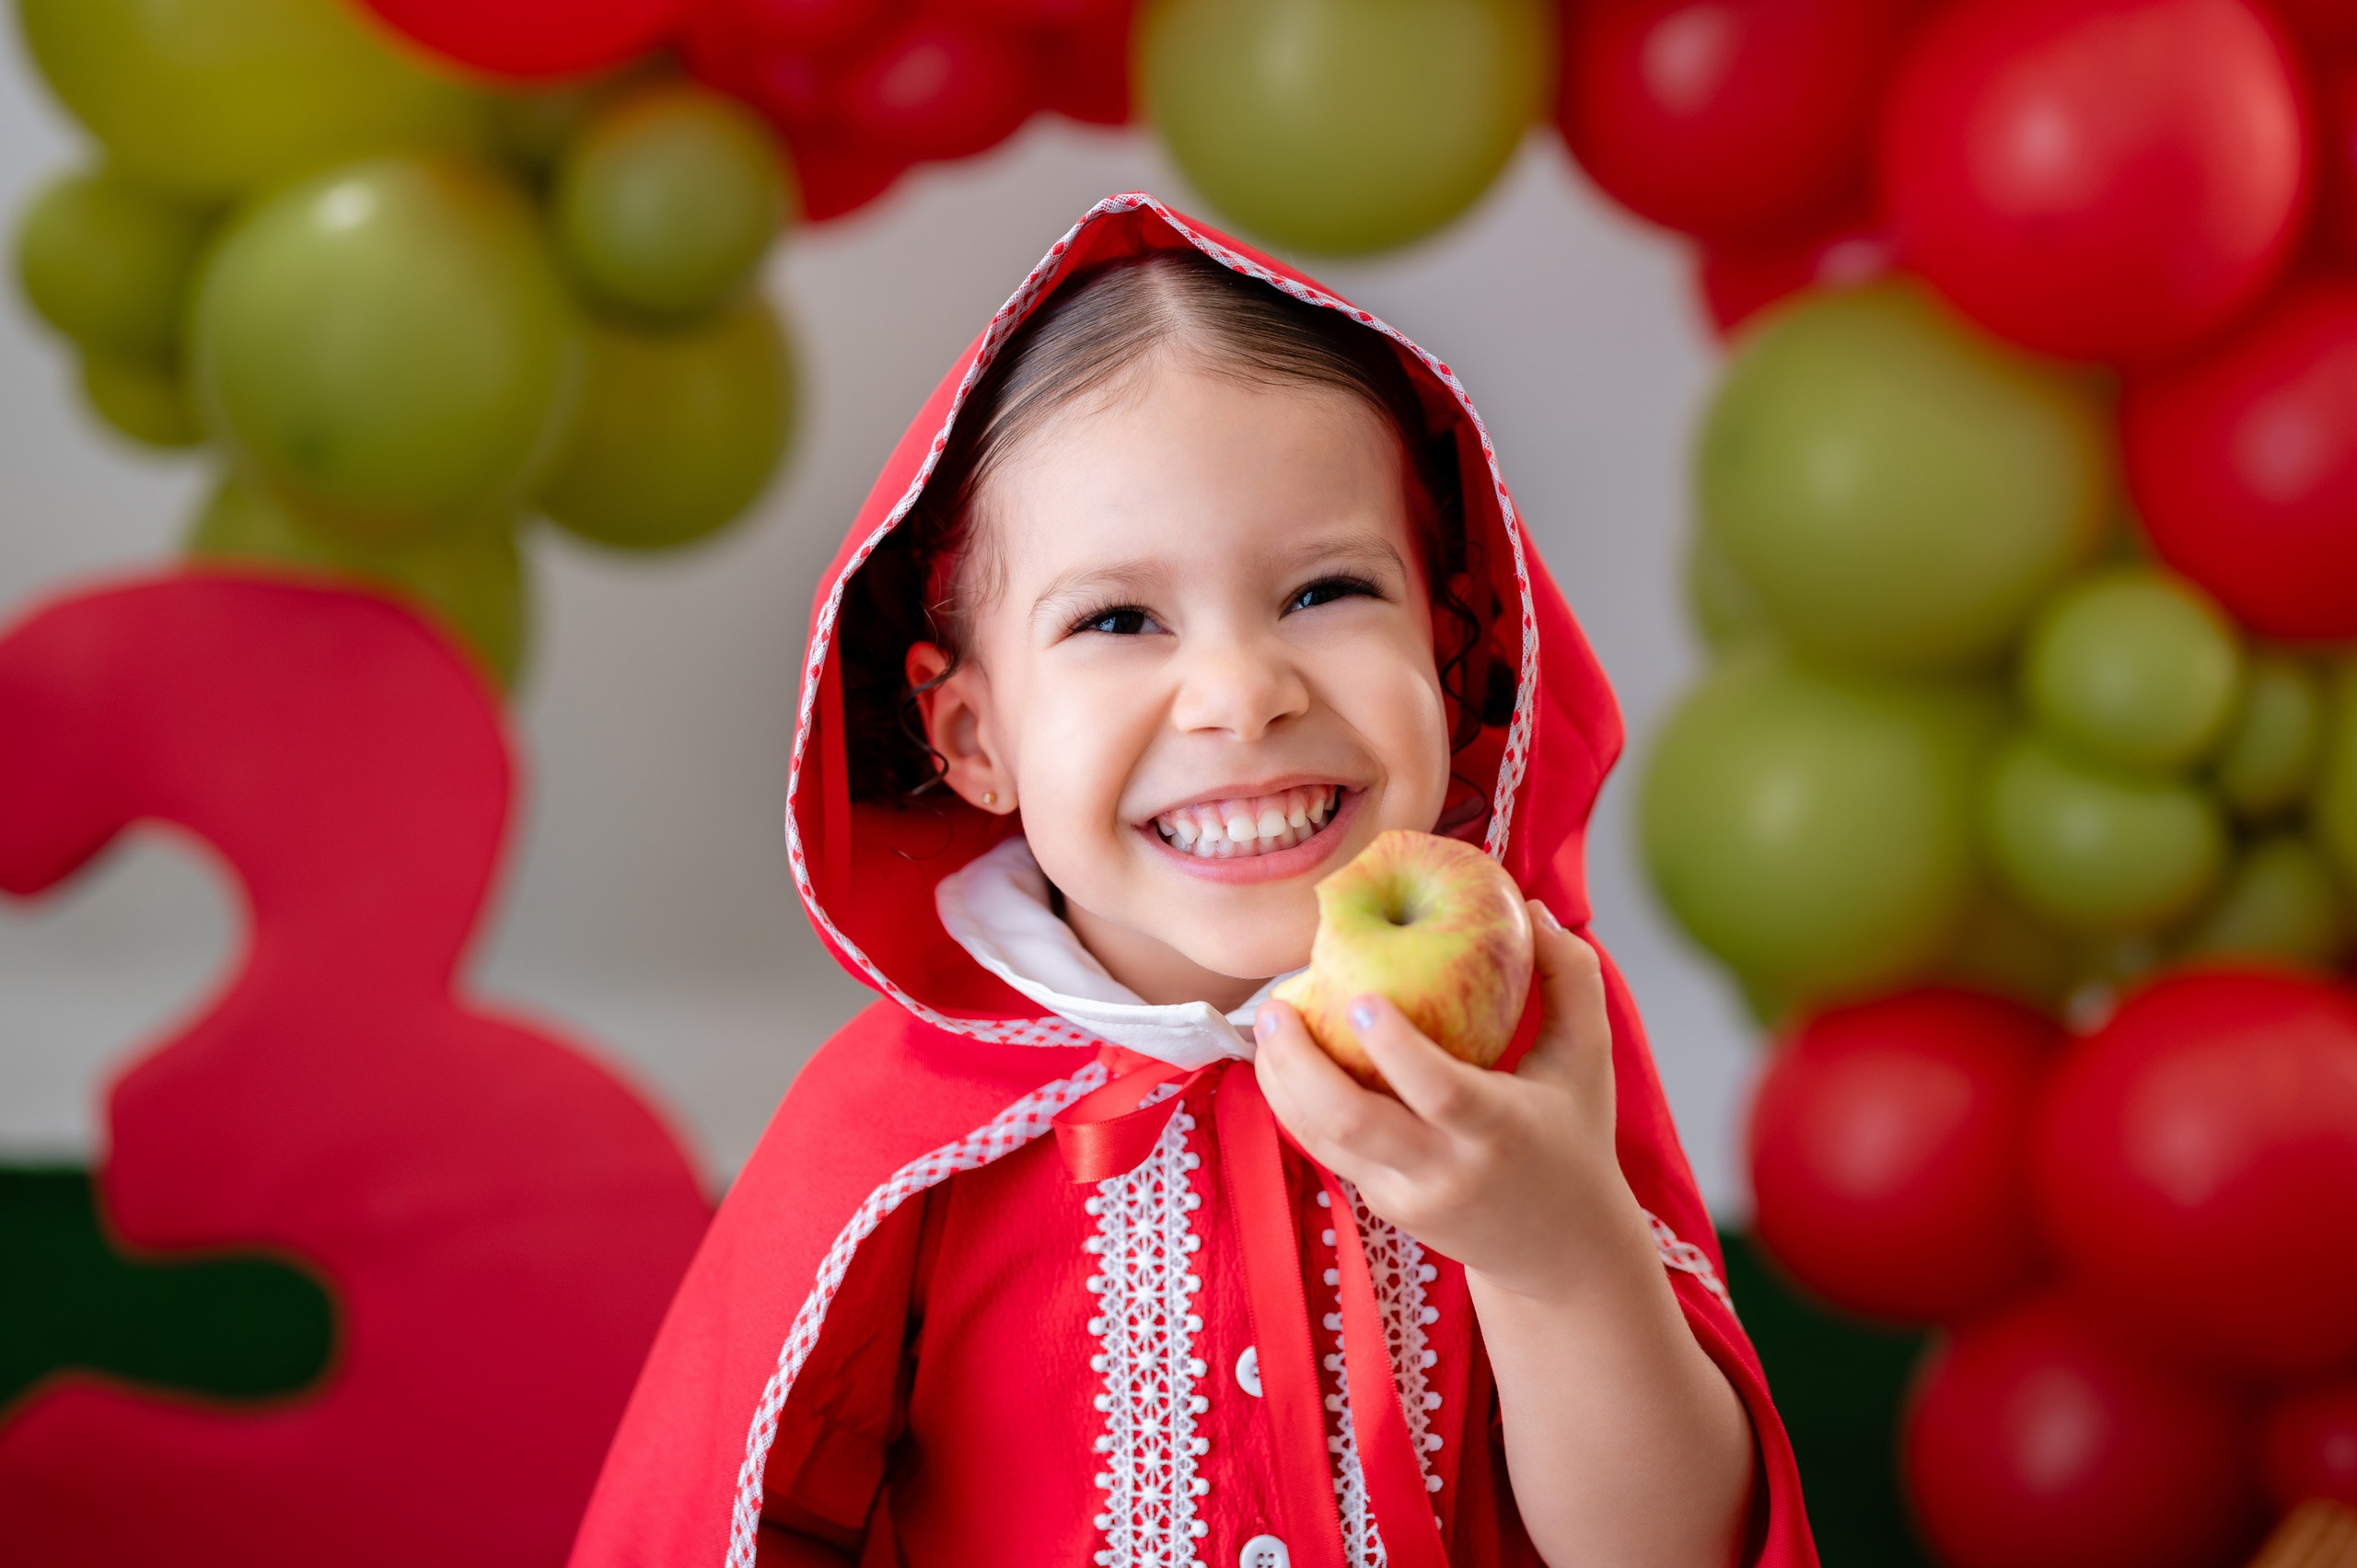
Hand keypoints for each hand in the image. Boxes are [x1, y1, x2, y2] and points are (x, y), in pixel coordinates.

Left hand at [1253, 902, 1651, 1304]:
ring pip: (1322, 1139)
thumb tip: (1532, 909)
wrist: (1560, 1252)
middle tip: (1276, 1006)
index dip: (1395, 1048)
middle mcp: (1445, 1169)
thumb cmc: (1574, 1139)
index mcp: (1499, 1130)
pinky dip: (1298, 1100)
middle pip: (1352, 1122)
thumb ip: (1572, 979)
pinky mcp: (1380, 1204)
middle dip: (1301, 1063)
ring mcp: (1405, 1193)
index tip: (1359, 1000)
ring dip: (1282, 1080)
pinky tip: (1284, 1055)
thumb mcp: (1588, 1060)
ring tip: (1268, 1021)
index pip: (1438, 1091)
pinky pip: (1327, 1147)